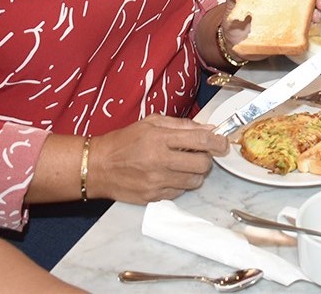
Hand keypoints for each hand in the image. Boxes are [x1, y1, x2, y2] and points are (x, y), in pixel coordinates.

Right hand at [89, 115, 227, 201]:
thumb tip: (209, 130)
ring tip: (183, 165)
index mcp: (159, 139)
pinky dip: (181, 184)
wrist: (97, 166)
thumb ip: (182, 125)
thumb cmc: (124, 141)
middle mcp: (160, 161)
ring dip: (196, 173)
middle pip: (202, 164)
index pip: (200, 141)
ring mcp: (156, 182)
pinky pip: (180, 192)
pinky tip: (170, 175)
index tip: (222, 143)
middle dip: (206, 159)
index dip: (217, 142)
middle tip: (199, 154)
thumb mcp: (151, 123)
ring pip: (194, 181)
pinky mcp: (153, 197)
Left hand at [217, 0, 320, 55]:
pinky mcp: (289, 37)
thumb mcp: (234, 6)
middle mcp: (289, 6)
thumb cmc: (235, 21)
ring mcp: (291, 22)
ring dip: (319, 14)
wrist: (232, 44)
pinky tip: (309, 31)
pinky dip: (310, 32)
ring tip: (315, 18)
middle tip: (320, 3)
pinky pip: (304, 34)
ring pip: (312, 15)